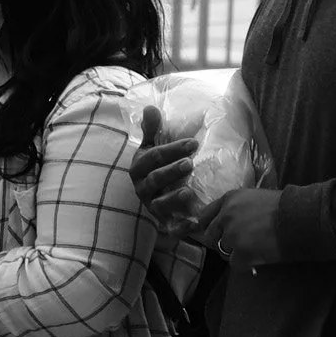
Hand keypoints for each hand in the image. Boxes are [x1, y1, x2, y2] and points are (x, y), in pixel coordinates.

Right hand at [131, 105, 201, 232]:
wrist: (156, 199)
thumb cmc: (157, 169)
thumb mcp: (151, 149)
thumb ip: (151, 130)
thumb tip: (150, 108)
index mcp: (138, 168)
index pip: (152, 157)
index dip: (171, 150)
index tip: (192, 143)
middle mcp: (142, 189)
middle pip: (154, 180)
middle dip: (171, 172)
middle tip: (190, 163)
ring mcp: (152, 207)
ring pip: (159, 205)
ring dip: (173, 199)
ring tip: (189, 192)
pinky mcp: (164, 224)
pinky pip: (170, 229)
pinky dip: (182, 228)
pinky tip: (196, 222)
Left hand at [200, 189, 285, 266]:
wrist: (297, 218)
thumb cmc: (282, 207)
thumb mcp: (255, 197)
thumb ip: (238, 208)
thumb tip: (231, 222)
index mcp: (229, 199)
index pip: (206, 215)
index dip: (209, 226)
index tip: (213, 233)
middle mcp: (225, 216)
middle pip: (211, 236)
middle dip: (223, 241)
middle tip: (237, 246)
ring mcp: (231, 235)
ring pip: (223, 251)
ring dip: (235, 253)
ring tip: (251, 251)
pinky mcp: (240, 253)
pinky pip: (235, 264)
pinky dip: (245, 264)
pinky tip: (256, 260)